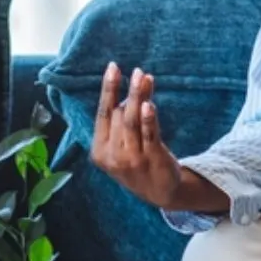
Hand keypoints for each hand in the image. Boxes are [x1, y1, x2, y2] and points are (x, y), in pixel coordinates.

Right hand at [90, 62, 183, 208]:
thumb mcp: (121, 146)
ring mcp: (132, 159)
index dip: (107, 90)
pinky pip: (149, 135)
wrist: (160, 192)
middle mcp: (113, 155)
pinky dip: (149, 118)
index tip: (113, 67)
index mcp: (99, 151)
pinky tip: (150, 103)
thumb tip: (130, 96)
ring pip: (133, 121)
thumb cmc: (138, 163)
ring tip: (143, 77)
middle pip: (119, 115)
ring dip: (138, 97)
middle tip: (137, 71)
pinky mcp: (152, 159)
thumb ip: (121, 124)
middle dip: (129, 92)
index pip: (102, 113)